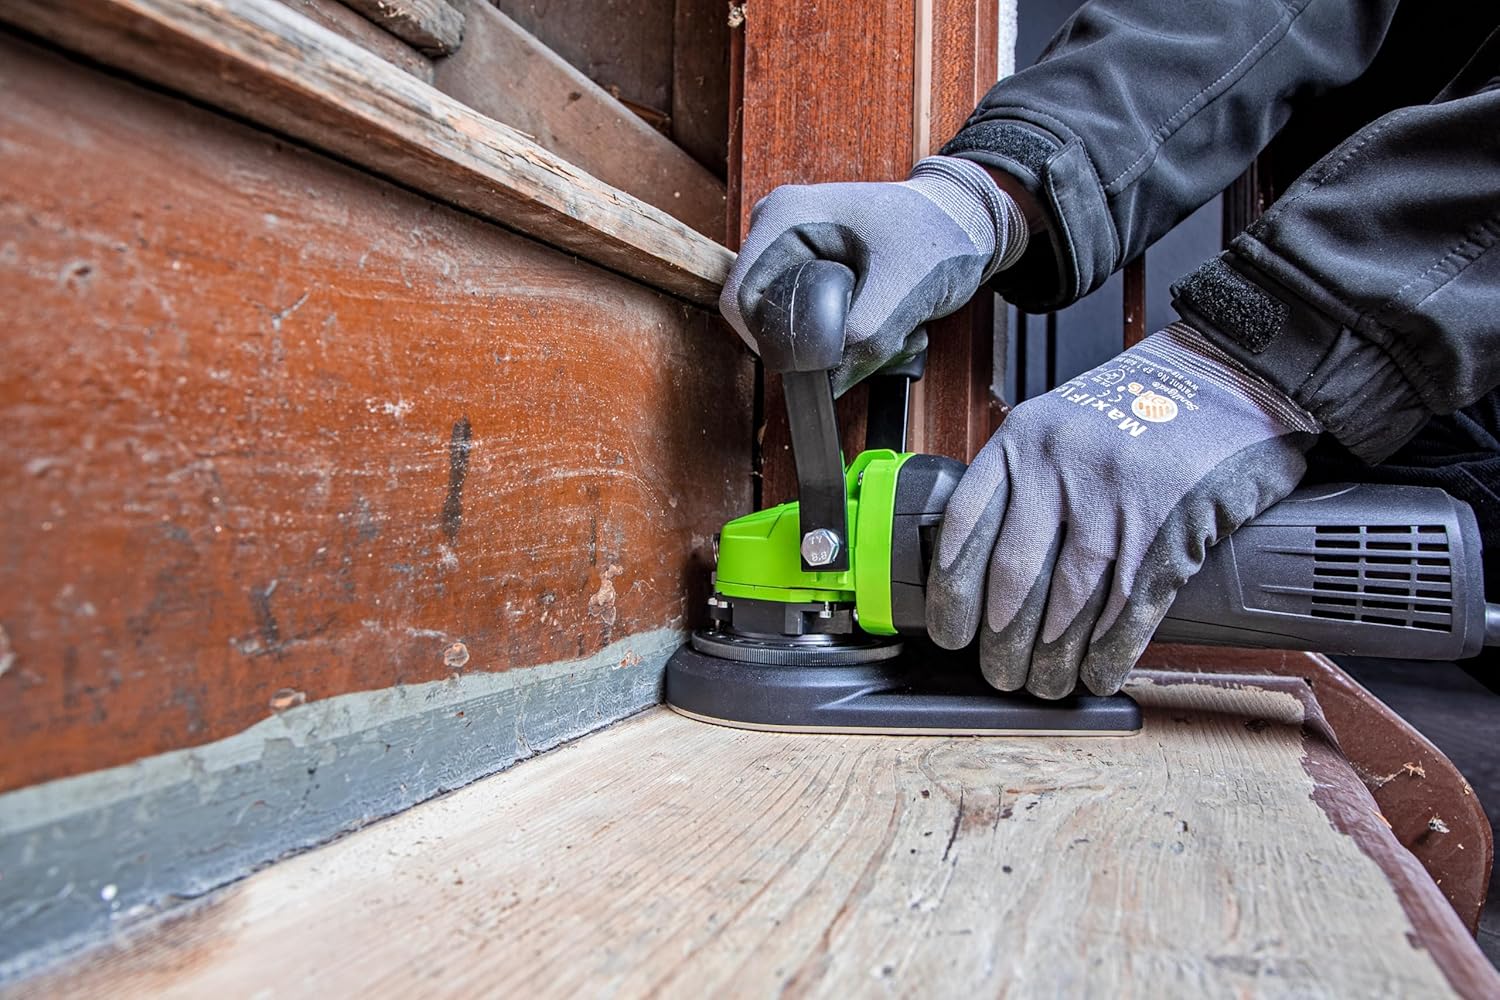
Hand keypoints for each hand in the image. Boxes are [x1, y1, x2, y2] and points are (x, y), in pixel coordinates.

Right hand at [720, 157, 1027, 393]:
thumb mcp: (905, 286)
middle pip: (764, 318)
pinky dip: (848, 336)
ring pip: (791, 326)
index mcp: (785, 219)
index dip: (769, 344)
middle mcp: (780, 231)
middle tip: (870, 338)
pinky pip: (812, 323)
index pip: (741, 301)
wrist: (970, 220)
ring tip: (888, 326)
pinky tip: (885, 323)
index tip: (818, 362)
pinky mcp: (813, 271)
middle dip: (814, 345)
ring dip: (839, 344)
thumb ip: (863, 336)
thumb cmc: (943, 231)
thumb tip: (826, 384)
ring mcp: (795, 251)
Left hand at [926, 323, 1321, 697]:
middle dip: (1002, 642)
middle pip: (1013, 578)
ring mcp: (1114, 499)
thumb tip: (989, 565)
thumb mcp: (1063, 424)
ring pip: (1067, 604)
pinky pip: (1126, 610)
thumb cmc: (1144, 406)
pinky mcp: (1168, 529)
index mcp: (1023, 438)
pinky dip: (1108, 652)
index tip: (951, 632)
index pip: (966, 528)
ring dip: (1053, 659)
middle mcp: (1060, 466)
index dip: (952, 593)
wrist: (1233, 375)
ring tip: (1045, 684)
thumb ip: (1026, 479)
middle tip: (1000, 673)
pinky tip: (1098, 673)